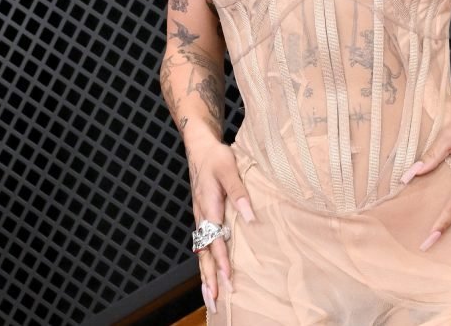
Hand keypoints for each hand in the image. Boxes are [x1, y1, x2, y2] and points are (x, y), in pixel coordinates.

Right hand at [186, 134, 255, 312]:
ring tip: (210, 299)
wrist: (200, 149)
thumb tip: (250, 216)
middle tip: (214, 302)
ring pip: (201, 254)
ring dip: (205, 277)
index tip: (227, 279)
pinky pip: (202, 247)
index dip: (221, 260)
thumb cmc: (217, 157)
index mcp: (208, 207)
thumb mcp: (230, 169)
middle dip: (209, 279)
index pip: (214, 240)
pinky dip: (205, 264)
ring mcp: (200, 220)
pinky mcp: (203, 219)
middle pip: (203, 254)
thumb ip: (239, 192)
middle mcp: (201, 217)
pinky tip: (208, 277)